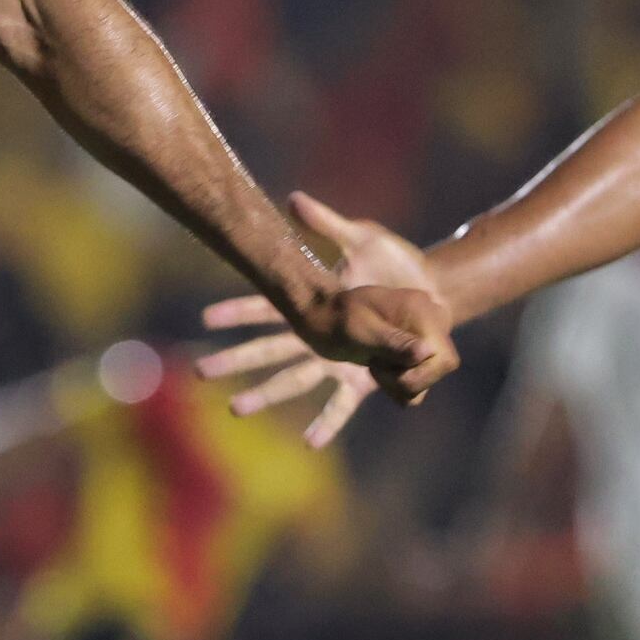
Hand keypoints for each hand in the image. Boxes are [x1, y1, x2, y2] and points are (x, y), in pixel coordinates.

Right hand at [199, 192, 456, 446]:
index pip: (267, 309)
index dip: (237, 313)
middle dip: (235, 359)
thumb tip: (292, 198)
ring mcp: (339, 361)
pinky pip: (343, 405)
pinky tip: (311, 440)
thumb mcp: (364, 238)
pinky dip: (328, 422)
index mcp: (317, 304)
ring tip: (234, 408)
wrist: (439, 295)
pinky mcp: (364, 379)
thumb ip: (329, 224)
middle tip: (200, 369)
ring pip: (294, 380)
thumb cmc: (398, 263)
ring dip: (265, 394)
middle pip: (268, 350)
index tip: (206, 319)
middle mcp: (320, 337)